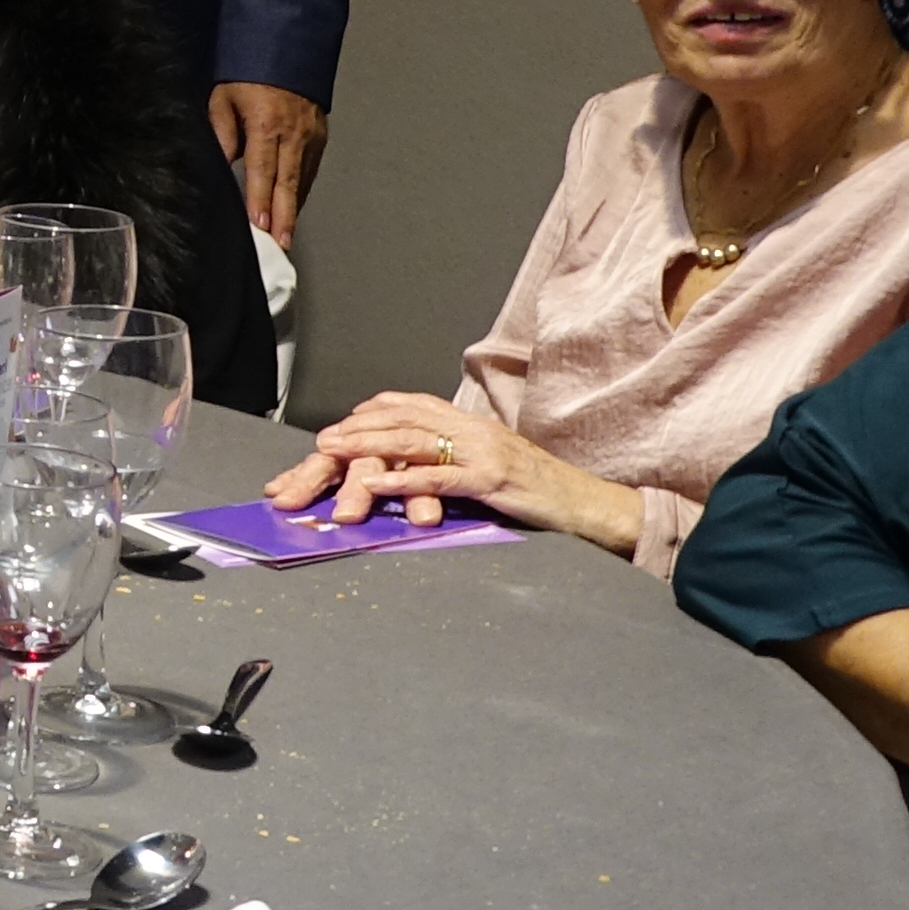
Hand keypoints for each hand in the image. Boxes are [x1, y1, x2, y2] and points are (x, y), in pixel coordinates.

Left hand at [210, 83, 327, 240]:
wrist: (288, 47)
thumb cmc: (248, 74)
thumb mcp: (224, 99)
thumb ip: (222, 134)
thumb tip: (220, 167)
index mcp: (266, 125)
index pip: (262, 170)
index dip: (260, 199)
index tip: (259, 224)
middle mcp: (293, 134)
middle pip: (288, 183)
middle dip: (284, 217)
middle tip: (281, 245)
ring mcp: (311, 136)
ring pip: (302, 180)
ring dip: (293, 210)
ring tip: (285, 237)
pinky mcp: (320, 136)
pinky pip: (310, 170)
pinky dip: (301, 191)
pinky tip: (292, 208)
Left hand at [268, 390, 624, 545]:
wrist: (588, 504)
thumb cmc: (539, 490)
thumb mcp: (492, 464)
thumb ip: (456, 458)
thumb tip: (417, 465)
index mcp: (471, 423)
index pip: (412, 406)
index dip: (372, 412)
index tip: (340, 425)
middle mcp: (472, 429)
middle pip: (403, 419)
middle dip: (357, 429)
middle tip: (321, 441)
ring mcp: (482, 452)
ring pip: (414, 441)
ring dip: (368, 446)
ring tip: (334, 452)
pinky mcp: (492, 480)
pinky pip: (441, 479)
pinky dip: (405, 482)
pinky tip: (378, 486)